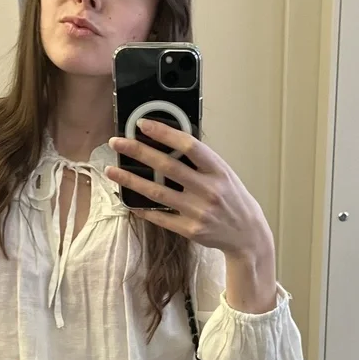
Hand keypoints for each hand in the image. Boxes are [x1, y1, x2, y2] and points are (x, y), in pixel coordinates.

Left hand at [105, 119, 273, 258]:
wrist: (247, 235)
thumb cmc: (233, 198)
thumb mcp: (224, 173)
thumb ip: (200, 160)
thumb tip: (168, 141)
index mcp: (218, 170)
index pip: (189, 146)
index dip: (164, 133)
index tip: (142, 124)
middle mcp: (209, 190)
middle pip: (167, 167)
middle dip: (138, 152)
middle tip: (117, 142)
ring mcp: (198, 212)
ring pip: (157, 192)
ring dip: (131, 181)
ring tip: (111, 170)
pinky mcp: (190, 230)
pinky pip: (160, 217)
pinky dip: (141, 208)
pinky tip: (126, 199)